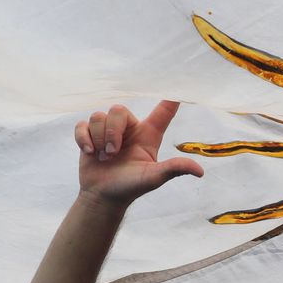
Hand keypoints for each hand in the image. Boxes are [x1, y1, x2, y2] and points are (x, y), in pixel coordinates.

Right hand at [73, 101, 202, 203]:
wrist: (104, 196)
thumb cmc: (131, 187)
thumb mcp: (154, 177)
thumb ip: (174, 169)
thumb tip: (200, 171)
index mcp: (148, 135)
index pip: (163, 112)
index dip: (170, 99)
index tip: (178, 86)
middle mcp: (130, 129)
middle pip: (118, 110)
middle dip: (112, 131)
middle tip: (113, 153)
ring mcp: (108, 131)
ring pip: (98, 117)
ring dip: (98, 139)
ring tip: (104, 157)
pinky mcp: (90, 136)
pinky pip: (82, 124)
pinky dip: (83, 139)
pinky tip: (90, 153)